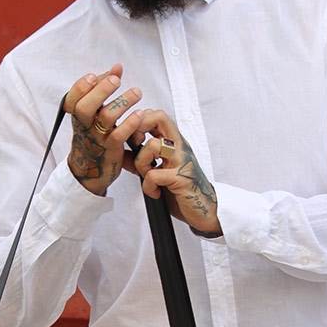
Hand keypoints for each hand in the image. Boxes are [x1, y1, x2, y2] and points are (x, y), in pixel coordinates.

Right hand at [64, 65, 142, 194]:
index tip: (93, 76)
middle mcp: (85, 125)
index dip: (81, 86)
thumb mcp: (94, 111)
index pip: (72, 98)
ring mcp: (97, 138)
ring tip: (137, 92)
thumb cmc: (94, 133)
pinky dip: (130, 123)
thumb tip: (117, 68)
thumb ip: (104, 87)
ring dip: (123, 102)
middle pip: (85, 107)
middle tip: (116, 81)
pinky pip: (119, 135)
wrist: (91, 169)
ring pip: (107, 118)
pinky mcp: (111, 149)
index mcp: (77, 115)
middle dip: (101, 91)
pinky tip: (140, 113)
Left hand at [124, 109, 221, 236]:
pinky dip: (148, 187)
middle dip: (139, 129)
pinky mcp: (180, 178)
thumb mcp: (160, 171)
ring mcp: (181, 161)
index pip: (157, 115)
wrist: (204, 210)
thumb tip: (122, 155)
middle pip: (158, 117)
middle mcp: (179, 147)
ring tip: (147, 176)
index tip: (135, 140)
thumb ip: (142, 161)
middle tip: (136, 146)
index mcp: (174, 143)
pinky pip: (153, 175)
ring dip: (141, 163)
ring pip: (152, 145)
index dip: (141, 121)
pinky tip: (155, 192)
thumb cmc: (183, 190)